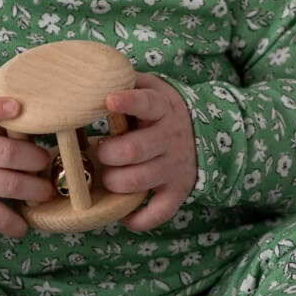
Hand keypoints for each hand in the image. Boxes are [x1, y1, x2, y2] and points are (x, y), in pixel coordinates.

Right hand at [0, 98, 53, 238]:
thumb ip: (7, 121)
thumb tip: (49, 120)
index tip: (16, 106)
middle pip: (5, 153)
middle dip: (33, 158)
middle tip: (46, 160)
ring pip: (6, 184)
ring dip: (33, 188)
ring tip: (47, 191)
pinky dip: (11, 223)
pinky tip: (24, 226)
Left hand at [96, 73, 197, 231]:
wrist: (205, 132)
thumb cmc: (160, 109)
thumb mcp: (151, 87)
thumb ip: (126, 82)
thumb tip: (90, 76)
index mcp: (161, 108)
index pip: (146, 103)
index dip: (128, 102)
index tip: (109, 100)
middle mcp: (169, 138)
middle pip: (134, 149)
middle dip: (108, 154)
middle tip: (100, 150)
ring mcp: (174, 167)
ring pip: (138, 181)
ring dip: (114, 182)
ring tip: (108, 176)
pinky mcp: (177, 191)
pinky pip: (158, 212)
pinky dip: (137, 219)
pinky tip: (122, 213)